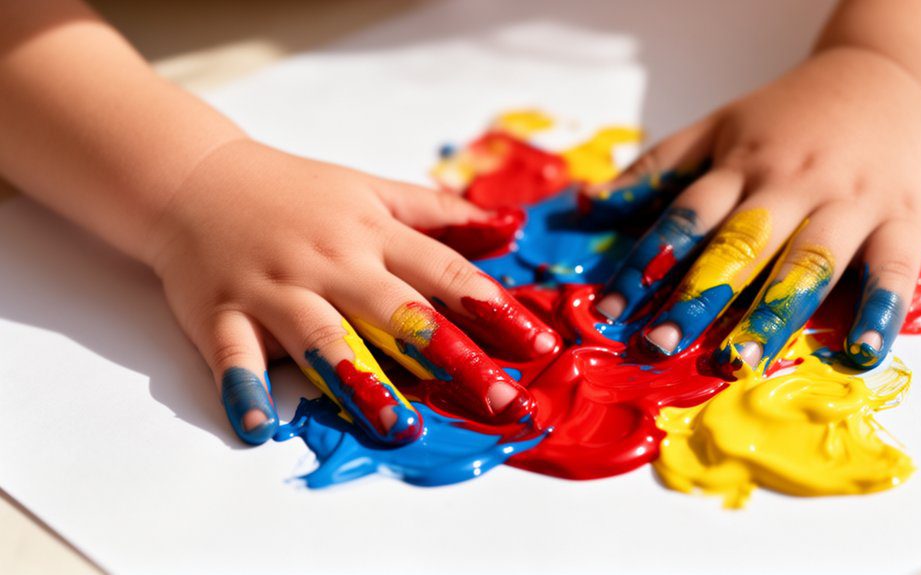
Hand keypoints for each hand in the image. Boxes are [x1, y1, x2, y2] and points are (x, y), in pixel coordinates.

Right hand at [148, 139, 557, 444]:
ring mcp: (274, 287)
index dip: (494, 309)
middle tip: (499, 401)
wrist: (194, 178)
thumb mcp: (371, 190)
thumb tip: (511, 228)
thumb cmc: (296, 193)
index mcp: (371, 232)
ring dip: (361, 380)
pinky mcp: (221, 312)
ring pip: (322, 336)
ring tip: (400, 425)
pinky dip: (245, 390)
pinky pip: (233, 355)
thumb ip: (439, 213)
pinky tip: (260, 429)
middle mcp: (330, 261)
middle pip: (398, 310)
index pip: (444, 271)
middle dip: (452, 356)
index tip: (539, 348)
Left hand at [587, 48, 920, 371]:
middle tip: (658, 345)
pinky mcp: (906, 221)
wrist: (887, 77)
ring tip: (738, 363)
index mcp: (740, 164)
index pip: (685, 217)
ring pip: (807, 262)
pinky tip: (859, 353)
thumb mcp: (717, 127)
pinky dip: (879, 312)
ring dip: (772, 315)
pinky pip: (892, 271)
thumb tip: (588, 206)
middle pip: (739, 245)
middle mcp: (791, 184)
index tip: (607, 311)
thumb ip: (657, 168)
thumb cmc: (790, 117)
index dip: (644, 263)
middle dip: (697, 297)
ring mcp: (850, 202)